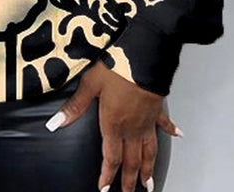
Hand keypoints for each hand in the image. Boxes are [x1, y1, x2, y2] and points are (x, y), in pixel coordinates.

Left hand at [45, 60, 182, 191]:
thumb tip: (54, 124)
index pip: (110, 157)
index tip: (105, 189)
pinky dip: (171, 131)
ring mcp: (147, 119)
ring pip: (149, 150)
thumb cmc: (116, 67)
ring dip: (149, 167)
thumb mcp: (90, 85)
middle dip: (129, 179)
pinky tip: (179, 136)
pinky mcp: (158, 107)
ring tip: (149, 183)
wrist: (143, 55)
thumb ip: (74, 107)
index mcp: (114, 124)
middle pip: (131, 160)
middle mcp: (132, 127)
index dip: (107, 175)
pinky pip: (165, 124)